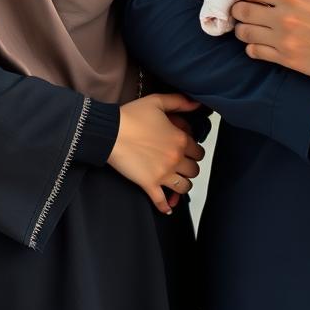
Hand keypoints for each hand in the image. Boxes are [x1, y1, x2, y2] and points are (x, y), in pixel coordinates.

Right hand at [108, 93, 204, 213]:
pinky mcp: (149, 184)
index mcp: (180, 139)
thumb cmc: (132, 115)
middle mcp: (175, 158)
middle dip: (189, 168)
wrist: (111, 131)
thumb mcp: (158, 101)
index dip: (194, 151)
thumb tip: (196, 104)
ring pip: (184, 187)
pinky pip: (162, 201)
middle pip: (194, 171)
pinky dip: (165, 206)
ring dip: (182, 185)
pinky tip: (167, 207)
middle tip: (180, 165)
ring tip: (175, 181)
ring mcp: (163, 173)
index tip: (187, 150)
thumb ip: (179, 102)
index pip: (199, 151)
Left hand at [229, 0, 309, 79]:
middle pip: (244, 12)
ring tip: (245, 25)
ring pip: (246, 33)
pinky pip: (257, 53)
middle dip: (236, 8)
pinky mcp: (290, 61)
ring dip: (241, 28)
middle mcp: (284, 18)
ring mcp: (285, 41)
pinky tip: (257, 43)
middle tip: (237, 8)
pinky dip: (252, 47)